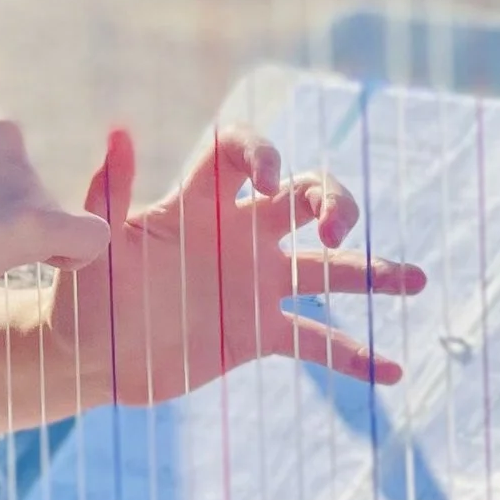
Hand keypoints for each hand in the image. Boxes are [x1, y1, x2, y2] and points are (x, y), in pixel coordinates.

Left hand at [71, 122, 425, 400]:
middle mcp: (237, 236)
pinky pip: (316, 340)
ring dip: (373, 270)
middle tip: (333, 233)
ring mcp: (255, 284)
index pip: (241, 154)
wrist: (88, 355)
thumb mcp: (96, 245)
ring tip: (416, 280)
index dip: (262, 154)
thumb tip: (120, 131)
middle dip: (332, 202)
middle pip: (304, 196)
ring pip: (327, 267)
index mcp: (198, 204)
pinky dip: (354, 356)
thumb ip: (109, 190)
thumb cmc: (83, 291)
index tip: (265, 181)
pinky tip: (392, 369)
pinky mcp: (259, 333)